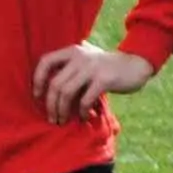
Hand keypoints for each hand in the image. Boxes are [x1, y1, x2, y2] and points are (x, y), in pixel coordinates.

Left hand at [32, 42, 154, 123]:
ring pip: (67, 92)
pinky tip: (83, 117)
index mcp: (72, 51)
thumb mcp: (86, 59)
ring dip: (62, 110)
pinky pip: (85, 99)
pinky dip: (81, 111)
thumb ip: (69, 67)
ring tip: (63, 121)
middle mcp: (79, 57)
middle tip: (52, 118)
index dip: (37, 79)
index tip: (36, 96)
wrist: (136, 64)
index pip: (45, 61)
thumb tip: (48, 92)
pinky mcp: (104, 79)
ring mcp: (92, 67)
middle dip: (50, 104)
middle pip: (55, 83)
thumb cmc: (106, 66)